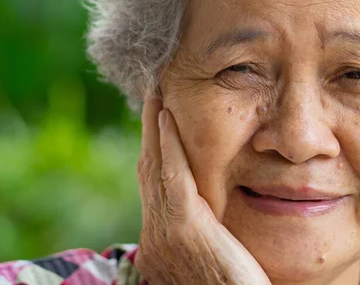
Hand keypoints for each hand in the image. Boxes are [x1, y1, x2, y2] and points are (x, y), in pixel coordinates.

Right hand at [135, 98, 270, 284]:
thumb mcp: (212, 262)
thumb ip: (205, 237)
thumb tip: (212, 216)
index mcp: (160, 243)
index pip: (152, 187)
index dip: (153, 152)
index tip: (157, 123)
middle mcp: (154, 234)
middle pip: (147, 170)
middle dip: (148, 132)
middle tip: (151, 97)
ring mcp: (165, 231)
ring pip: (155, 166)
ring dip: (154, 127)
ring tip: (156, 96)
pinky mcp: (184, 227)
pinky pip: (172, 176)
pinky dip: (168, 145)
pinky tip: (167, 117)